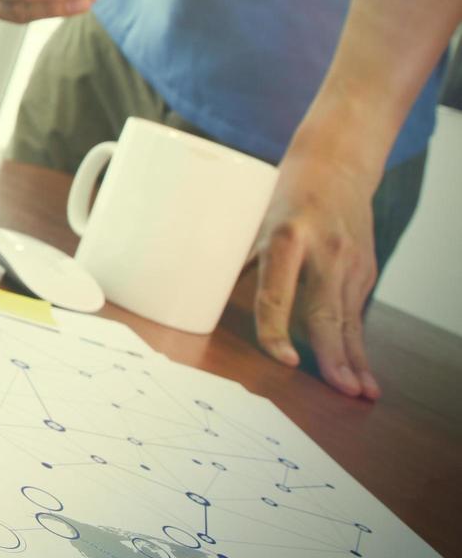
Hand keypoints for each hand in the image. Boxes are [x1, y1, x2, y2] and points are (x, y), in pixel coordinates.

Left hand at [251, 150, 381, 399]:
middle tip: (342, 390)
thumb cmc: (279, 194)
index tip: (285, 359)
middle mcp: (324, 251)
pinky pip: (356, 314)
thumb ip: (233, 258)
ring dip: (355, 359)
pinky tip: (361, 372)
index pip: (277, 291)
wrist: (336, 164)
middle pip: (327, 312)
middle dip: (335, 355)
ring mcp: (350, 262)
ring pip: (350, 320)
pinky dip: (358, 344)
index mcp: (286, 236)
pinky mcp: (366, 270)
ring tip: (360, 393)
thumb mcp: (250, 219)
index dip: (277, 328)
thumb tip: (190, 294)